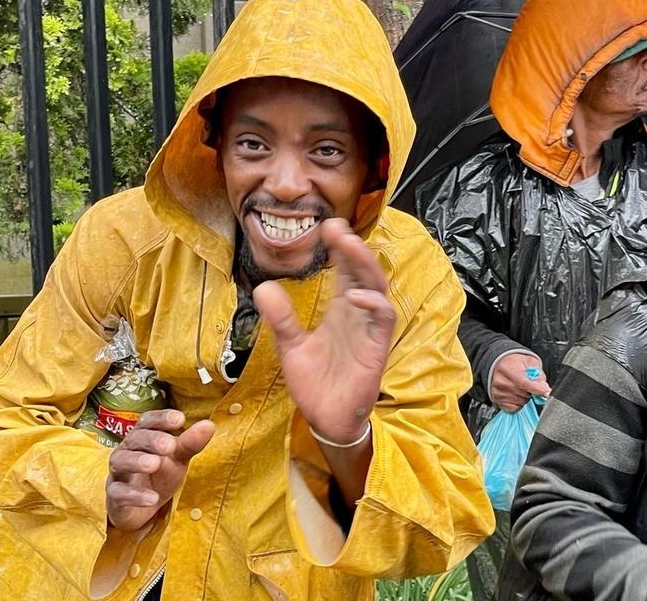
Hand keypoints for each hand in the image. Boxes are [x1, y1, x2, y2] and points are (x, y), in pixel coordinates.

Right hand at [106, 409, 214, 530]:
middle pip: (135, 438)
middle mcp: (128, 450)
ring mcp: (118, 473)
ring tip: (154, 464)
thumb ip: (190, 442)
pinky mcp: (114, 496)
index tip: (180, 419)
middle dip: (152, 439)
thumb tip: (209, 425)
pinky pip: (119, 493)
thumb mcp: (178, 458)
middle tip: (169, 445)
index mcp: (143, 436)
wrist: (142, 507)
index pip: (148, 420)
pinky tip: (152, 498)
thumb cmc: (160, 474)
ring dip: (137, 461)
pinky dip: (134, 495)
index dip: (161, 418)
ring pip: (121, 461)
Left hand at [253, 218, 395, 444]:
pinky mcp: (376, 348)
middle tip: (336, 227)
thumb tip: (263, 287)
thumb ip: (280, 318)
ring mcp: (368, 329)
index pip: (343, 271)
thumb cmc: (314, 383)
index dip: (339, 248)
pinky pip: (383, 319)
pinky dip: (373, 304)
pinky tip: (355, 295)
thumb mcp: (290, 346)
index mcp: (338, 310)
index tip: (326, 226)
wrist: (325, 419)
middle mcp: (356, 314)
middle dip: (352, 248)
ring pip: (376, 287)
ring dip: (365, 265)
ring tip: (349, 245)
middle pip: (362, 272)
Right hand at [491, 353, 550, 411]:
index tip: (547, 392)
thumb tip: (544, 388)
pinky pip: (515, 408)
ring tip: (521, 388)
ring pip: (521, 402)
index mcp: (507, 368)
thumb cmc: (515, 363)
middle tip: (528, 384)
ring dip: (525, 397)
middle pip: (524, 394)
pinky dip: (519, 403)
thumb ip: (538, 374)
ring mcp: (498, 392)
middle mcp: (500, 381)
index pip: (525, 383)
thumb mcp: (530, 362)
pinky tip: (516, 394)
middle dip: (531, 391)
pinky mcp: (497, 400)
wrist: (500, 364)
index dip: (538, 389)